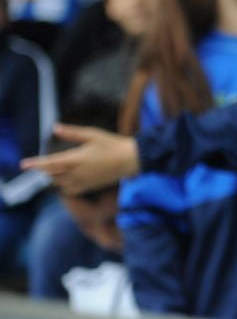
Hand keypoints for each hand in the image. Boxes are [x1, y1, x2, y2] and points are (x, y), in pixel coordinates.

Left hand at [21, 125, 139, 194]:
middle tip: (39, 164)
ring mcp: (82, 181)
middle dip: (44, 169)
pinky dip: (63, 186)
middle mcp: (76, 173)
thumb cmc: (113, 144)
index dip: (35, 164)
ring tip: (51, 171)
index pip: (49, 163)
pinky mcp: (89, 187)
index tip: (24, 164)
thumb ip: (72, 133)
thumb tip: (55, 128)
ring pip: (59, 183)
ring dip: (53, 177)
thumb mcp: (93, 134)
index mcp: (75, 159)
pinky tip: (65, 180)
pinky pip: (69, 190)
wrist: (130, 160)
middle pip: (51, 174)